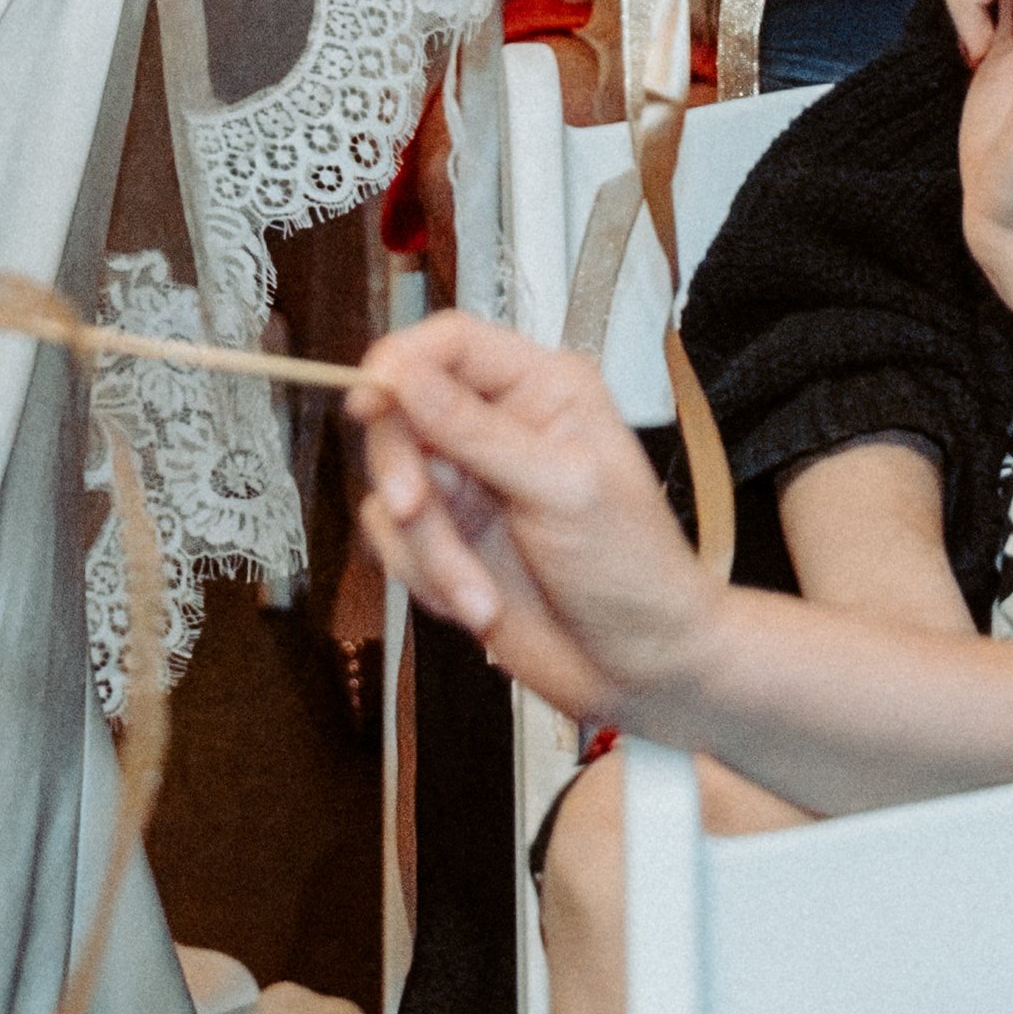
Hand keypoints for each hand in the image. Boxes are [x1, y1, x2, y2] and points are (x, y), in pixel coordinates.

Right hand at [350, 312, 728, 734]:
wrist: (642, 670)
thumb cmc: (635, 572)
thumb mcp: (563, 491)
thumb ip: (477, 432)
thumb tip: (403, 375)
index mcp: (541, 389)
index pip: (449, 343)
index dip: (401, 362)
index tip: (370, 402)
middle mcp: (497, 426)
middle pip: (402, 412)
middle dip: (404, 472)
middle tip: (413, 508)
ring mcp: (469, 484)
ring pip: (392, 484)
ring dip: (427, 548)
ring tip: (478, 597)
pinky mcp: (448, 537)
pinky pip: (393, 539)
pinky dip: (423, 577)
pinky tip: (474, 605)